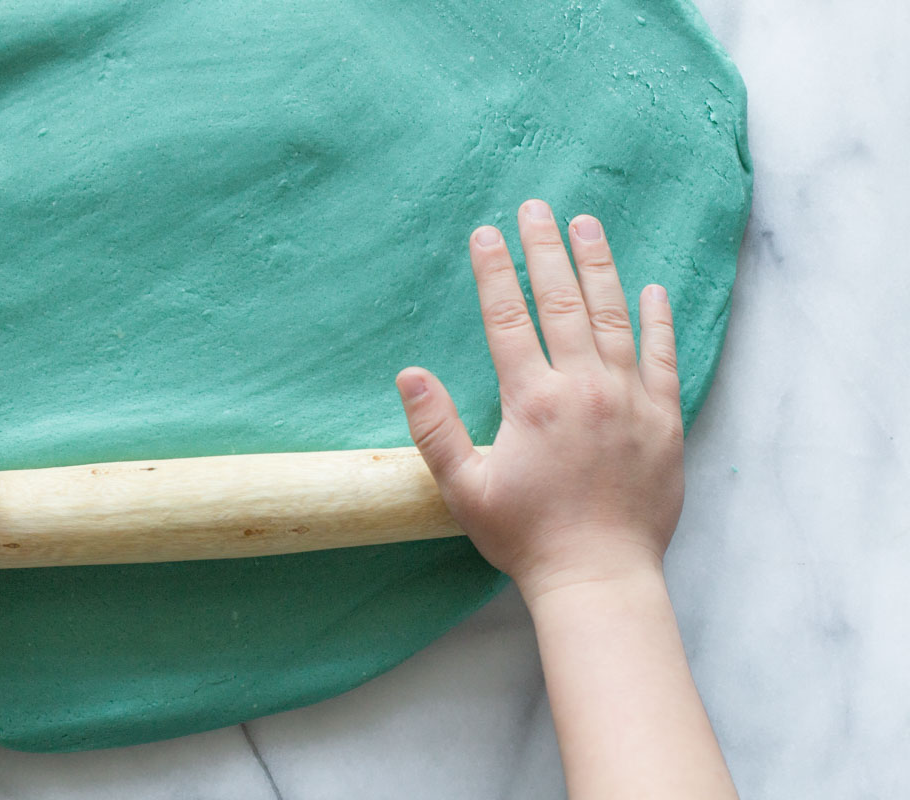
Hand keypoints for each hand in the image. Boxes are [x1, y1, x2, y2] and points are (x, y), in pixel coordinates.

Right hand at [397, 200, 683, 603]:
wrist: (598, 576)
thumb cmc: (525, 537)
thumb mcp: (464, 488)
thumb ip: (434, 429)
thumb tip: (408, 373)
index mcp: (533, 400)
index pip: (508, 318)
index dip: (494, 272)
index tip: (486, 234)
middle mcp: (584, 387)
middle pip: (561, 302)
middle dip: (545, 250)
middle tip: (536, 207)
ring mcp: (629, 399)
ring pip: (614, 316)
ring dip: (598, 266)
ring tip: (587, 225)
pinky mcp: (663, 419)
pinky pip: (663, 357)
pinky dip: (657, 320)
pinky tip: (651, 289)